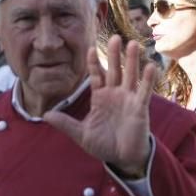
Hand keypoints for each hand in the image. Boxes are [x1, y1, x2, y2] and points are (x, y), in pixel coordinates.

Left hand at [43, 36, 155, 175]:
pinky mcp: (139, 108)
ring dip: (132, 60)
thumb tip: (45, 114)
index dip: (93, 63)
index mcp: (100, 98)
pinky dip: (147, 80)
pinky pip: (144, 91)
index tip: (89, 48)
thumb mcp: (81, 134)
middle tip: (114, 37)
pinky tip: (150, 66)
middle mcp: (115, 94)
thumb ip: (65, 124)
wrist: (122, 159)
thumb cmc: (103, 145)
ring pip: (130, 76)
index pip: (96, 76)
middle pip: (114, 70)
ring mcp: (128, 99)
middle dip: (114, 54)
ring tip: (133, 43)